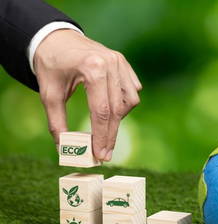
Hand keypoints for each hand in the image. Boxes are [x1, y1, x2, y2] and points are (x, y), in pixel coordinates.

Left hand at [34, 29, 141, 160]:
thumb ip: (57, 122)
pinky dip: (124, 104)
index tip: (100, 155)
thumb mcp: (49, 94)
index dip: (102, 136)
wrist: (56, 38)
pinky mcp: (123, 63)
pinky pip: (132, 90)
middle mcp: (111, 64)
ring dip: (119, 118)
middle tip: (104, 154)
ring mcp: (120, 62)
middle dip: (111, 135)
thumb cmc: (51, 65)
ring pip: (130, 101)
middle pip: (117, 110)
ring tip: (104, 127)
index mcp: (92, 68)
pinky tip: (112, 109)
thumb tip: (64, 149)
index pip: (102, 111)